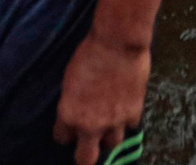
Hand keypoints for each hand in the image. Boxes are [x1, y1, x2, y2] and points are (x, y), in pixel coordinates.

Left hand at [53, 34, 149, 164]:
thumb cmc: (89, 53)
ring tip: (109, 126)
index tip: (68, 129)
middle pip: (85, 158)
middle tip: (86, 148)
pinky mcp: (134, 112)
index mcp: (68, 114)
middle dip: (84, 156)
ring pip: (112, 145)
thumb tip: (77, 108)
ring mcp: (114, 121)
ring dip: (109, 136)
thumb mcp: (70, 79)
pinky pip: (130, 125)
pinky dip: (128, 118)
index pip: (62, 138)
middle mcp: (90, 124)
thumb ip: (73, 101)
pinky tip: (126, 107)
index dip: (65, 133)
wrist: (118, 42)